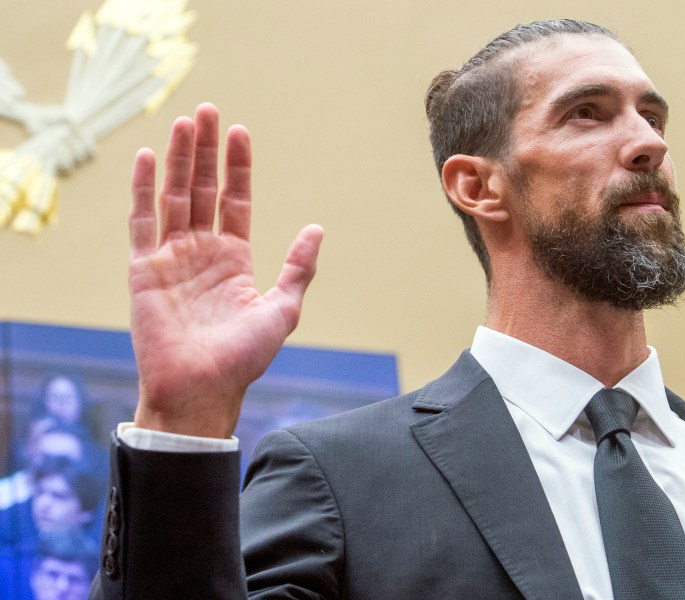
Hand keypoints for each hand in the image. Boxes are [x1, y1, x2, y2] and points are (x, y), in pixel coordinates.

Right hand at [129, 103, 322, 437]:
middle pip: (203, 189)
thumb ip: (299, 268)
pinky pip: (142, 222)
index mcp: (233, 259)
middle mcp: (201, 252)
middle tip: (208, 111)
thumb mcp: (282, 308)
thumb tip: (316, 228)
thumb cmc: (244, 357)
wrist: (202, 388)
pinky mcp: (144, 269)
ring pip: (174, 196)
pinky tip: (146, 157)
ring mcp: (171, 257)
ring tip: (184, 121)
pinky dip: (142, 189)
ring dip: (178, 158)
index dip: (238, 167)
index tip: (240, 132)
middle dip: (206, 150)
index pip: (235, 200)